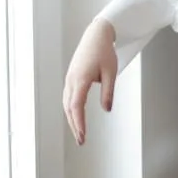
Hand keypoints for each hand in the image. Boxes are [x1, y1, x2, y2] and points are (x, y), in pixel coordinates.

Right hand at [62, 18, 117, 146]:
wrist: (95, 36)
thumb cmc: (104, 52)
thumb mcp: (111, 72)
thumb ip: (108, 92)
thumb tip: (107, 110)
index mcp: (80, 79)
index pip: (76, 106)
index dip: (79, 122)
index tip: (82, 136)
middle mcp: (71, 80)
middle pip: (69, 109)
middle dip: (74, 126)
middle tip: (81, 141)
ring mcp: (69, 79)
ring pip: (67, 104)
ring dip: (71, 119)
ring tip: (79, 133)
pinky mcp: (71, 78)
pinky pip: (68, 98)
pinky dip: (70, 110)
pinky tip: (76, 117)